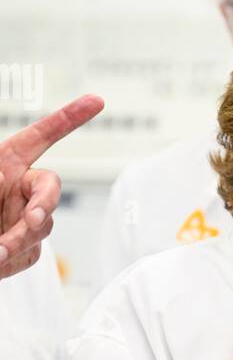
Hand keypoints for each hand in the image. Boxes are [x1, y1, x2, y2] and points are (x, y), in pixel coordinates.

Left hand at [0, 94, 103, 279]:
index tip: (96, 100)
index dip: (70, 117)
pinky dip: (13, 259)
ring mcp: (27, 218)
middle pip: (51, 188)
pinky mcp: (27, 248)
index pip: (43, 135)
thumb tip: (1, 176)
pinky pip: (28, 254)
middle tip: (31, 220)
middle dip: (44, 204)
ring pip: (41, 227)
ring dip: (19, 239)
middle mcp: (22, 187)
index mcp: (8, 160)